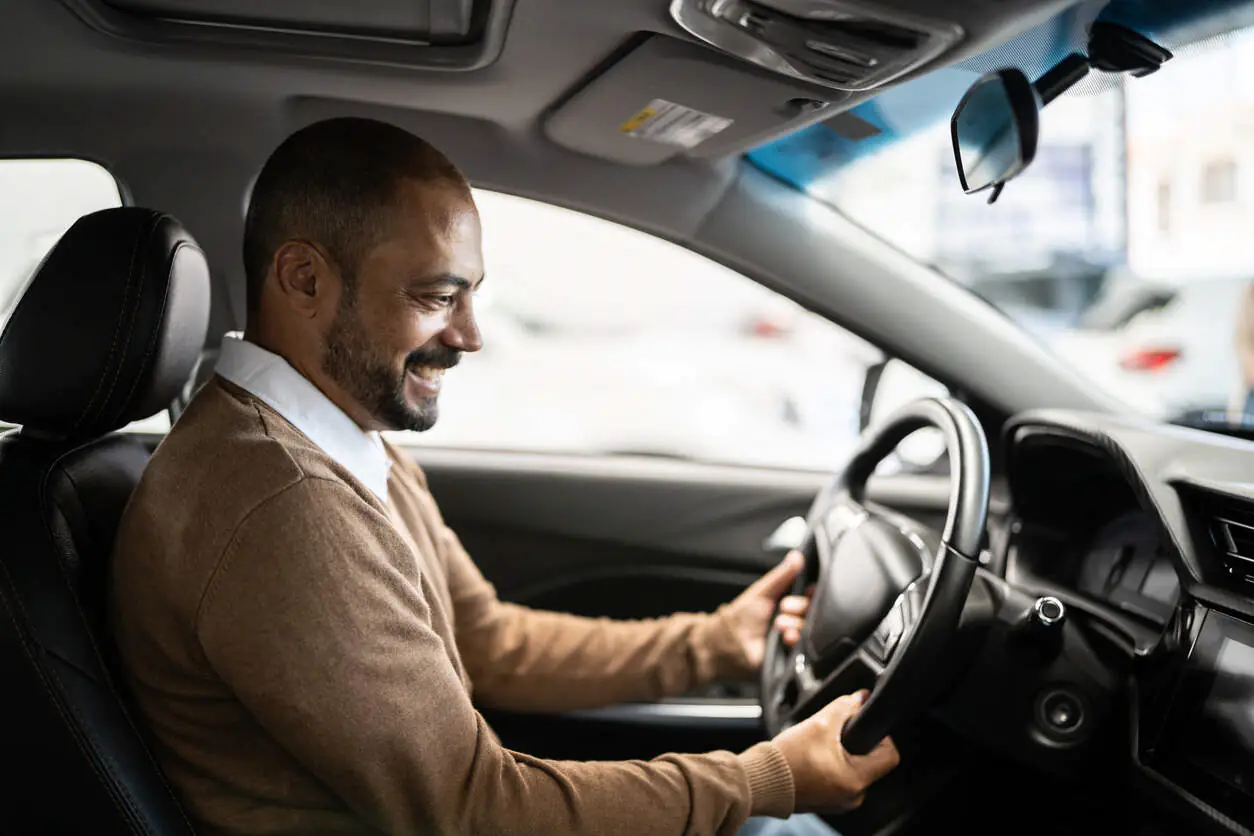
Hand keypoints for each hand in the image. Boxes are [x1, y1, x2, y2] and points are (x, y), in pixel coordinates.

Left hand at [724, 550, 809, 669]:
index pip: (812, 600)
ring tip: (779, 625)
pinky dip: (797, 642)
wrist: (724, 646)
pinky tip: (787, 638)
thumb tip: (797, 555)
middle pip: (814, 615)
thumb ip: (781, 576)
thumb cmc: (739, 618)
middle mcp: (796, 625)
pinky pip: (806, 652)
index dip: (812, 595)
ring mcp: (796, 643)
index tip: (808, 590)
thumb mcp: (762, 592)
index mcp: (791, 609)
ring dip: (797, 625)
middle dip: (800, 609)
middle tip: (784, 608)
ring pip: (811, 632)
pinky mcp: (793, 661)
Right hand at [773, 690, 900, 812]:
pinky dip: (832, 765)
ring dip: (842, 754)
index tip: (862, 726)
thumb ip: (845, 706)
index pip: (890, 755)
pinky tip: (814, 757)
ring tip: (820, 746)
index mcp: (856, 781)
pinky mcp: (828, 800)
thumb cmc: (787, 758)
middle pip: (871, 761)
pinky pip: (840, 778)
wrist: (761, 780)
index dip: (879, 735)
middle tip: (834, 735)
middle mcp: (853, 796)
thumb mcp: (819, 724)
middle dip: (855, 743)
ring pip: (854, 768)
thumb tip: (862, 697)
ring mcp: (840, 801)